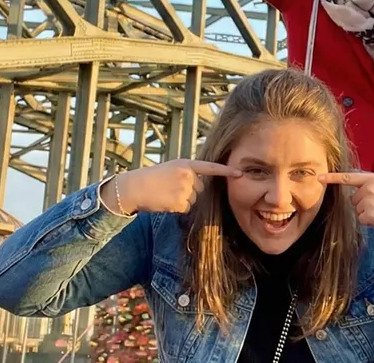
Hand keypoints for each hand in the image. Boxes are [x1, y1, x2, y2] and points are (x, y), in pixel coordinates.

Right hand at [108, 159, 242, 213]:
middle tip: (172, 188)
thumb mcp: (172, 168)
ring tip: (167, 194)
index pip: (210, 168)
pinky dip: (178, 208)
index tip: (240, 173)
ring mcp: (184, 189)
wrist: (134, 187)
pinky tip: (166, 201)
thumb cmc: (153, 177)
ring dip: (183, 200)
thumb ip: (189, 172)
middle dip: (191, 191)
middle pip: (201, 189)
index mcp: (186, 164)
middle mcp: (187, 175)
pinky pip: (186, 208)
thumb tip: (204, 182)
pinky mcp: (179, 202)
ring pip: (194, 200)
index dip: (226, 171)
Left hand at [318, 172, 373, 239]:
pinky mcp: (368, 215)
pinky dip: (369, 221)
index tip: (318, 178)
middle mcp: (368, 188)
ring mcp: (367, 202)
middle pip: (353, 199)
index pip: (348, 177)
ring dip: (367, 213)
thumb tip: (353, 195)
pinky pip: (361, 219)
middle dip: (363, 203)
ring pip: (357, 210)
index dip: (332, 178)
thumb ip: (369, 186)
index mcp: (372, 178)